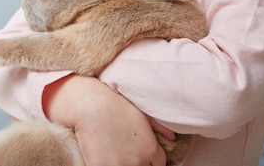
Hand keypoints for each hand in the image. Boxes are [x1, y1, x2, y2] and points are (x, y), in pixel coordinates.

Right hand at [43, 75, 165, 165]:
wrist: (91, 104)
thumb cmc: (114, 105)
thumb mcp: (141, 114)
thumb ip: (159, 127)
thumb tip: (172, 137)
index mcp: (152, 150)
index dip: (145, 161)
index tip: (135, 154)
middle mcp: (140, 161)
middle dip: (133, 162)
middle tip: (122, 153)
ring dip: (118, 164)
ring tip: (111, 155)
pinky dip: (102, 164)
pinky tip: (99, 158)